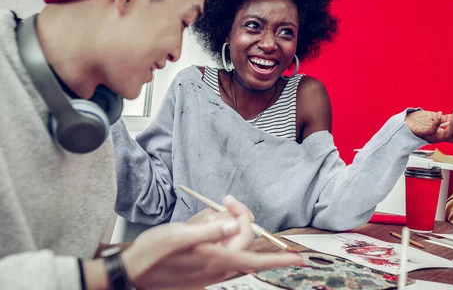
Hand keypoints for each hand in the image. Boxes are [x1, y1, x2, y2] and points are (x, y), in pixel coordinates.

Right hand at [121, 196, 299, 288]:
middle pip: (243, 243)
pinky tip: (202, 230)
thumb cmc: (152, 252)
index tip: (299, 258)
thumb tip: (232, 224)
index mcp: (215, 260)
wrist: (131, 272)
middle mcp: (216, 270)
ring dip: (228, 227)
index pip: (254, 259)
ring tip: (209, 214)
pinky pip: (221, 253)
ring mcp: (209, 274)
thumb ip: (209, 230)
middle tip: (225, 200)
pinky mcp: (202, 273)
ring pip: (232, 247)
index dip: (279, 259)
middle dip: (240, 219)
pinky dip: (219, 237)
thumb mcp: (178, 235)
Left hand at [405, 110, 452, 142]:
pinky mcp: (423, 134)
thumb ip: (444, 119)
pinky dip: (438, 122)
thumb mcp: (434, 118)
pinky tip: (440, 114)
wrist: (404, 122)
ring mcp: (431, 137)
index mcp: (443, 134)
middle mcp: (439, 138)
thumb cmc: (418, 121)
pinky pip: (433, 130)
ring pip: (447, 135)